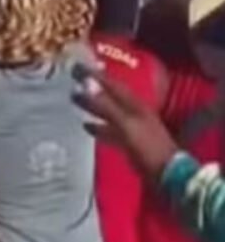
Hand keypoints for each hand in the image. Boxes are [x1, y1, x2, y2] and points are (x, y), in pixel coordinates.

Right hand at [72, 65, 177, 181]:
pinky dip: (98, 126)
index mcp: (135, 105)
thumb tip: (86, 83)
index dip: (95, 76)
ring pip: (109, 112)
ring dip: (94, 106)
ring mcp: (132, 127)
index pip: (112, 85)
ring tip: (76, 100)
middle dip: (93, 88)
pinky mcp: (129, 142)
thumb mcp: (124, 124)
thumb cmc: (146, 147)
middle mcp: (134, 113)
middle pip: (110, 96)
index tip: (77, 66)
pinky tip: (85, 126)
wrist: (166, 175)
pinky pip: (109, 129)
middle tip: (74, 80)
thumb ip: (104, 105)